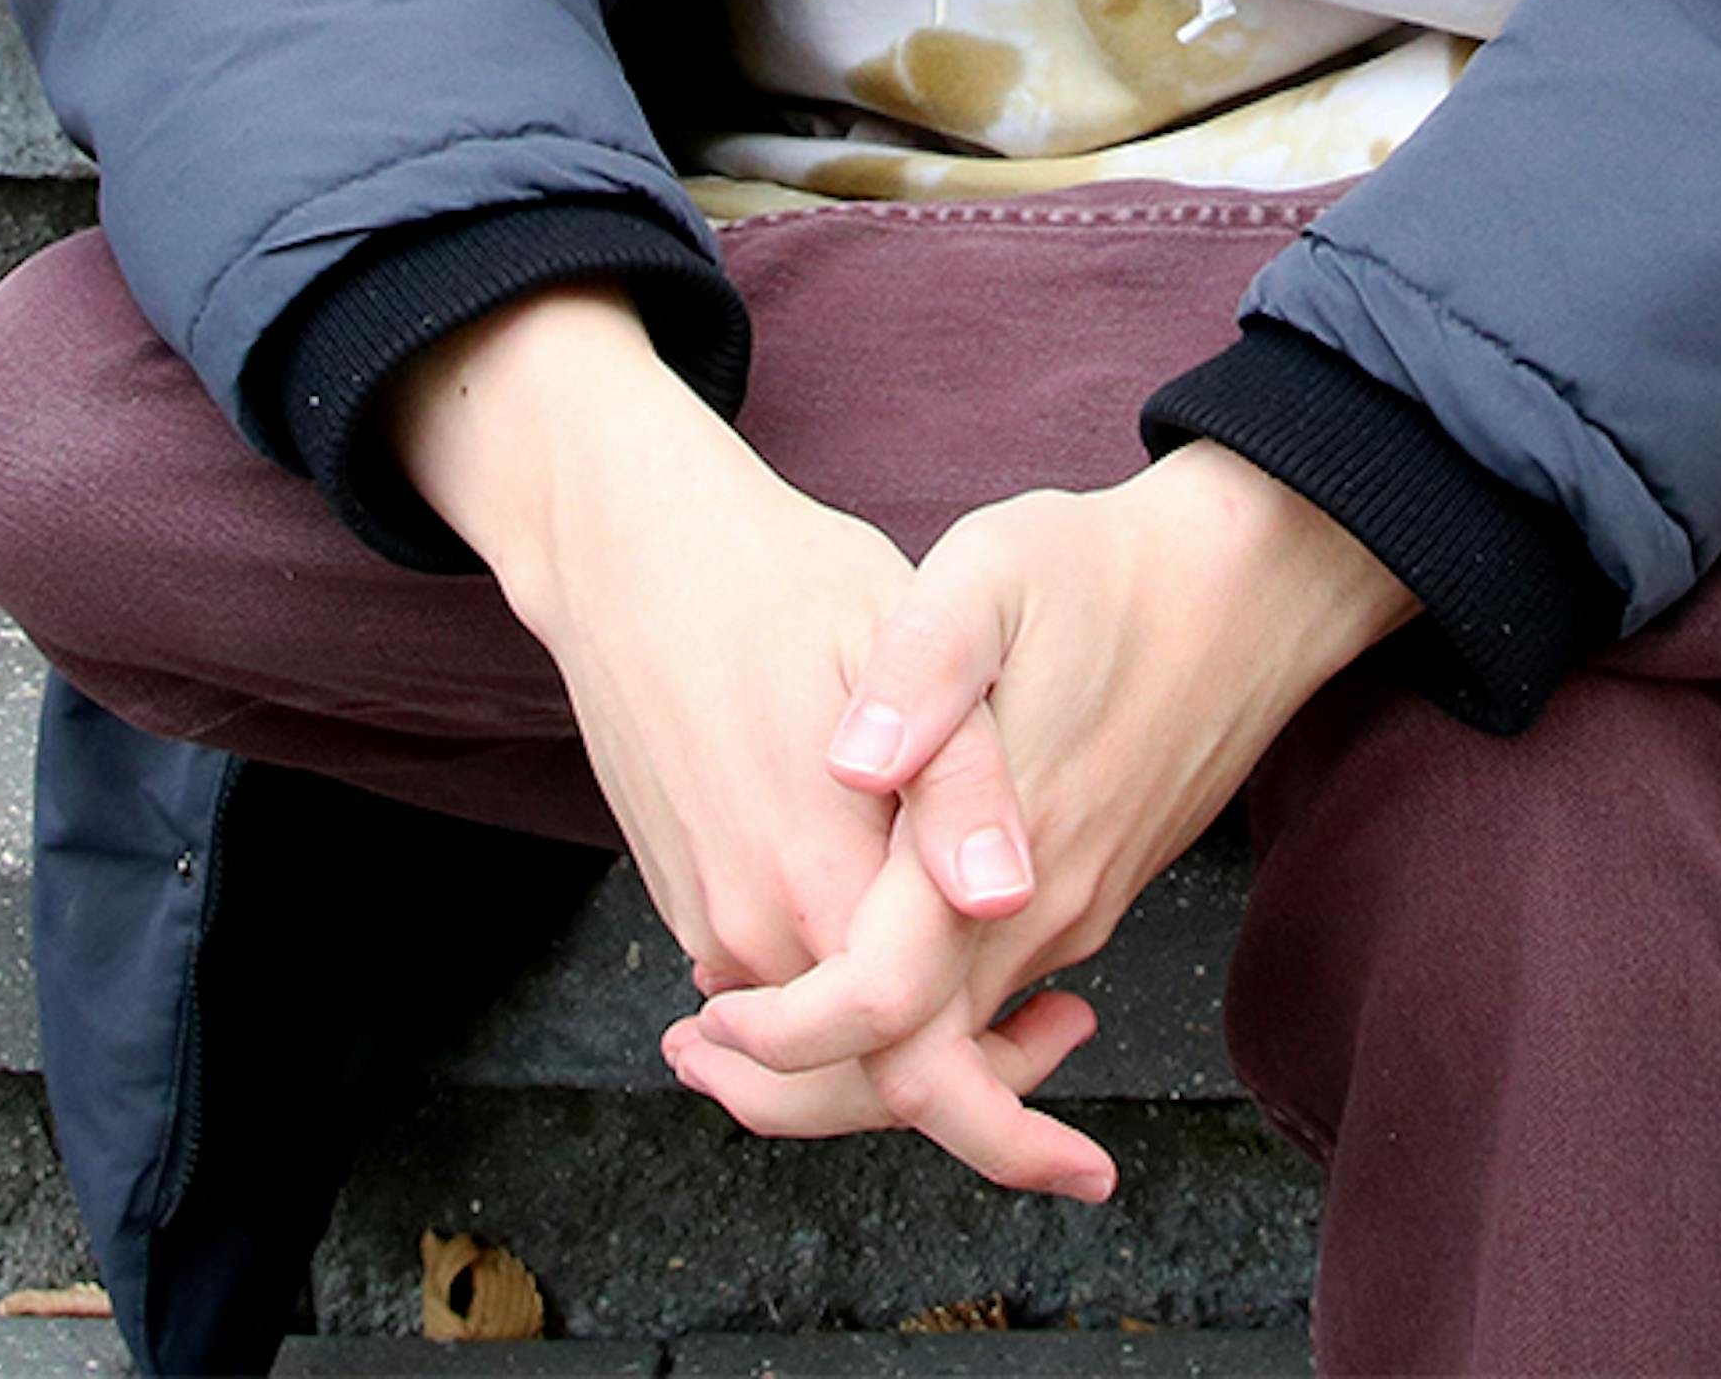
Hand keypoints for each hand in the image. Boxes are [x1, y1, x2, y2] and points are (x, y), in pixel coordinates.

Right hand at [388, 284, 1100, 1191]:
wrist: (634, 554)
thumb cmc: (782, 578)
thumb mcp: (901, 640)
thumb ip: (959, 778)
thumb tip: (1008, 900)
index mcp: (819, 878)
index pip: (920, 1067)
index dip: (1012, 1126)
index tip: (1086, 1166)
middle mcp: (753, 927)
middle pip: (872, 1082)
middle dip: (976, 1092)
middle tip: (1067, 1038)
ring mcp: (709, 918)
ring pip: (827, 1048)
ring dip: (917, 1044)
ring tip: (1020, 1006)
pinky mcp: (688, 896)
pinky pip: (783, 992)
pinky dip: (853, 1004)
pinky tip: (914, 944)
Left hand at [673, 444, 1420, 1151]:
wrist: (1252, 586)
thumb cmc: (1109, 570)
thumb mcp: (995, 575)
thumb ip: (923, 672)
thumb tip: (849, 763)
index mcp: (999, 845)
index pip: (882, 1010)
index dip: (782, 1038)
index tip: (702, 1015)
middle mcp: (1042, 911)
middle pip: (914, 1074)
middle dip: (795, 1088)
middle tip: (691, 1050)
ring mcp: (1076, 911)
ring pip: (956, 1046)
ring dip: (848, 1049)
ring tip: (744, 1013)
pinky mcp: (1092, 893)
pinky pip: (993, 998)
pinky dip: (916, 1011)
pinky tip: (856, 951)